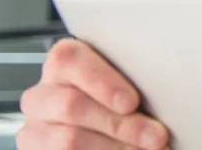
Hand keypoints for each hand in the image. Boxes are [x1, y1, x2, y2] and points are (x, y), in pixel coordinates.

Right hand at [15, 38, 169, 149]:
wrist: (101, 128)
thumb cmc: (119, 100)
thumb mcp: (124, 82)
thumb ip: (134, 78)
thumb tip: (166, 87)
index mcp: (63, 65)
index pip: (71, 61)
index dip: (102, 81)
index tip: (132, 102)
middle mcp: (42, 96)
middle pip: (72, 106)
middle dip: (120, 124)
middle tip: (156, 136)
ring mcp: (36, 130)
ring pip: (69, 140)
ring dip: (116, 147)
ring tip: (149, 149)